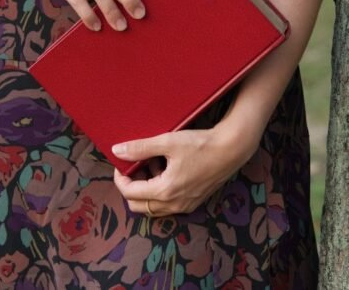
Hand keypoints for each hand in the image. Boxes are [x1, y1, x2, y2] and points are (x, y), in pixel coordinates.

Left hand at [111, 126, 253, 216]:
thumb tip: (117, 150)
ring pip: (153, 206)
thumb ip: (140, 148)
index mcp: (164, 191)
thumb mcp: (167, 142)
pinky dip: (160, 190)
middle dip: (132, 186)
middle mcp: (173, 205)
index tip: (121, 162)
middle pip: (139, 206)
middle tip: (135, 165)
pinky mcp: (193, 202)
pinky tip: (167, 168)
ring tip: (153, 163)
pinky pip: (167, 204)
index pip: (130, 193)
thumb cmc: (200, 144)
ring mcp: (184, 206)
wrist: (231, 149)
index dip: (120, 178)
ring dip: (147, 188)